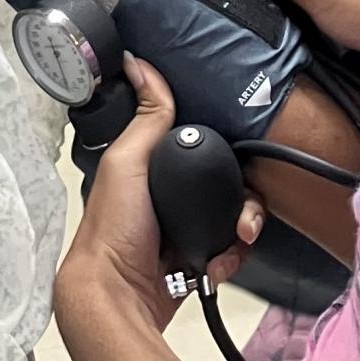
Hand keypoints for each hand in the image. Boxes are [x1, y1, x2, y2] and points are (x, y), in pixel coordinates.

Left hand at [56, 58, 262, 336]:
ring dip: (241, 229)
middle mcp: (170, 197)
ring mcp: (186, 230)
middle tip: (244, 216)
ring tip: (236, 239)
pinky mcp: (198, 260)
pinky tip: (218, 264)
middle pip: (227, 185)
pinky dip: (232, 257)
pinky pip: (232, 250)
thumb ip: (147, 117)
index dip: (224, 151)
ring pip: (235, 218)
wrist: (119, 296)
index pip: (201, 148)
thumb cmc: (114, 228)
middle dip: (244, 201)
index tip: (240, 159)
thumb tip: (140, 64)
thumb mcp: (128, 161)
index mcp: (152, 169)